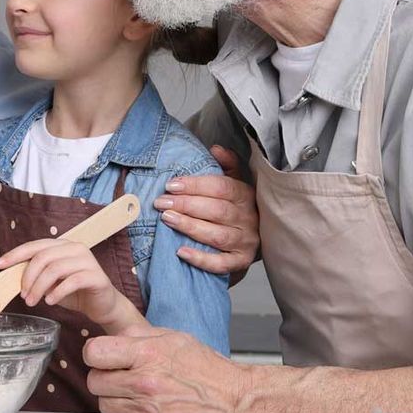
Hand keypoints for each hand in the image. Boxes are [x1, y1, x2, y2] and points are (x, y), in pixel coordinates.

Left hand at [0, 238, 143, 333]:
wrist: (103, 306)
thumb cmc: (75, 292)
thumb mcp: (51, 282)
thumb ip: (36, 275)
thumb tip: (11, 276)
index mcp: (62, 245)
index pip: (35, 246)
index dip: (15, 254)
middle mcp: (75, 248)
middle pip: (43, 257)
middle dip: (28, 277)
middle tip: (23, 296)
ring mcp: (87, 261)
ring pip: (55, 269)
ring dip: (39, 287)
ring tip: (33, 301)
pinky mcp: (96, 276)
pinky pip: (72, 281)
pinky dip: (57, 292)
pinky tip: (50, 301)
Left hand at [85, 328, 248, 412]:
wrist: (233, 401)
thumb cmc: (206, 370)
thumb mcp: (174, 337)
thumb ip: (138, 334)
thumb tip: (112, 335)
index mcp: (148, 353)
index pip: (94, 352)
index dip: (95, 353)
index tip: (103, 355)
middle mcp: (144, 383)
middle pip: (94, 381)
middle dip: (104, 377)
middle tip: (121, 375)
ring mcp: (146, 410)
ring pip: (104, 404)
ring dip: (114, 398)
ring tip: (136, 392)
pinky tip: (143, 408)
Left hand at [156, 147, 258, 277]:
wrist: (252, 239)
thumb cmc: (235, 207)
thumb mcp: (234, 183)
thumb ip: (226, 165)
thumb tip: (216, 148)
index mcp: (246, 196)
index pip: (222, 187)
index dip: (196, 185)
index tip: (171, 185)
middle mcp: (249, 219)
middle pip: (217, 210)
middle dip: (186, 205)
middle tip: (161, 202)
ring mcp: (246, 242)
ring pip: (218, 236)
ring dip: (190, 227)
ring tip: (167, 219)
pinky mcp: (240, 262)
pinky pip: (221, 264)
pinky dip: (201, 259)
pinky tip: (181, 252)